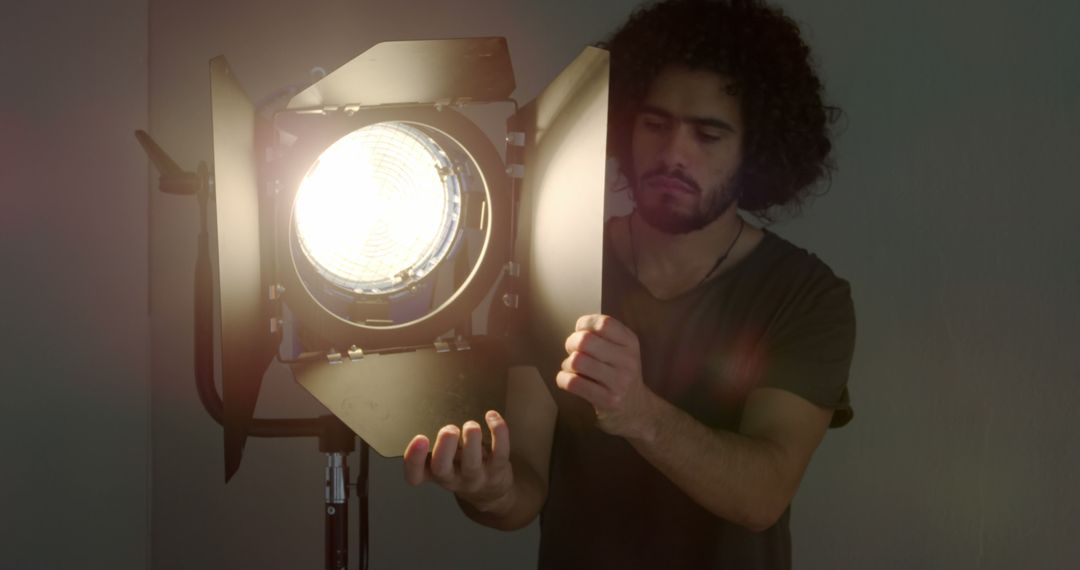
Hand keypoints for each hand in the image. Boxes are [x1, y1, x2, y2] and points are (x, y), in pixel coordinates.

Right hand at [402, 410, 514, 512]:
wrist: (490, 493)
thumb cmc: (461, 469)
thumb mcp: (443, 461)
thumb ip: (436, 444)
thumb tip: (434, 411)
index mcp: (434, 474)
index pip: (415, 475)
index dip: (414, 459)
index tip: (420, 438)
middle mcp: (453, 479)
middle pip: (442, 469)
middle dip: (444, 447)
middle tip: (449, 430)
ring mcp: (476, 477)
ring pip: (472, 463)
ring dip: (471, 439)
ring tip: (471, 426)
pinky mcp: (498, 470)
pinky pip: (500, 452)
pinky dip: (498, 432)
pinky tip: (491, 416)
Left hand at [557, 314, 658, 439]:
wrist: (638, 411)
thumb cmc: (621, 375)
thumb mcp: (622, 351)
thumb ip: (603, 336)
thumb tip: (578, 328)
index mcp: (630, 343)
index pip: (603, 323)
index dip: (584, 324)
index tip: (581, 332)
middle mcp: (627, 360)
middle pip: (585, 340)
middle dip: (571, 343)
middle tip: (572, 351)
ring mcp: (619, 382)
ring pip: (577, 361)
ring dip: (567, 364)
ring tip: (572, 369)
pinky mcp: (607, 400)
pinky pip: (573, 383)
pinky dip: (563, 379)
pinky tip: (568, 381)